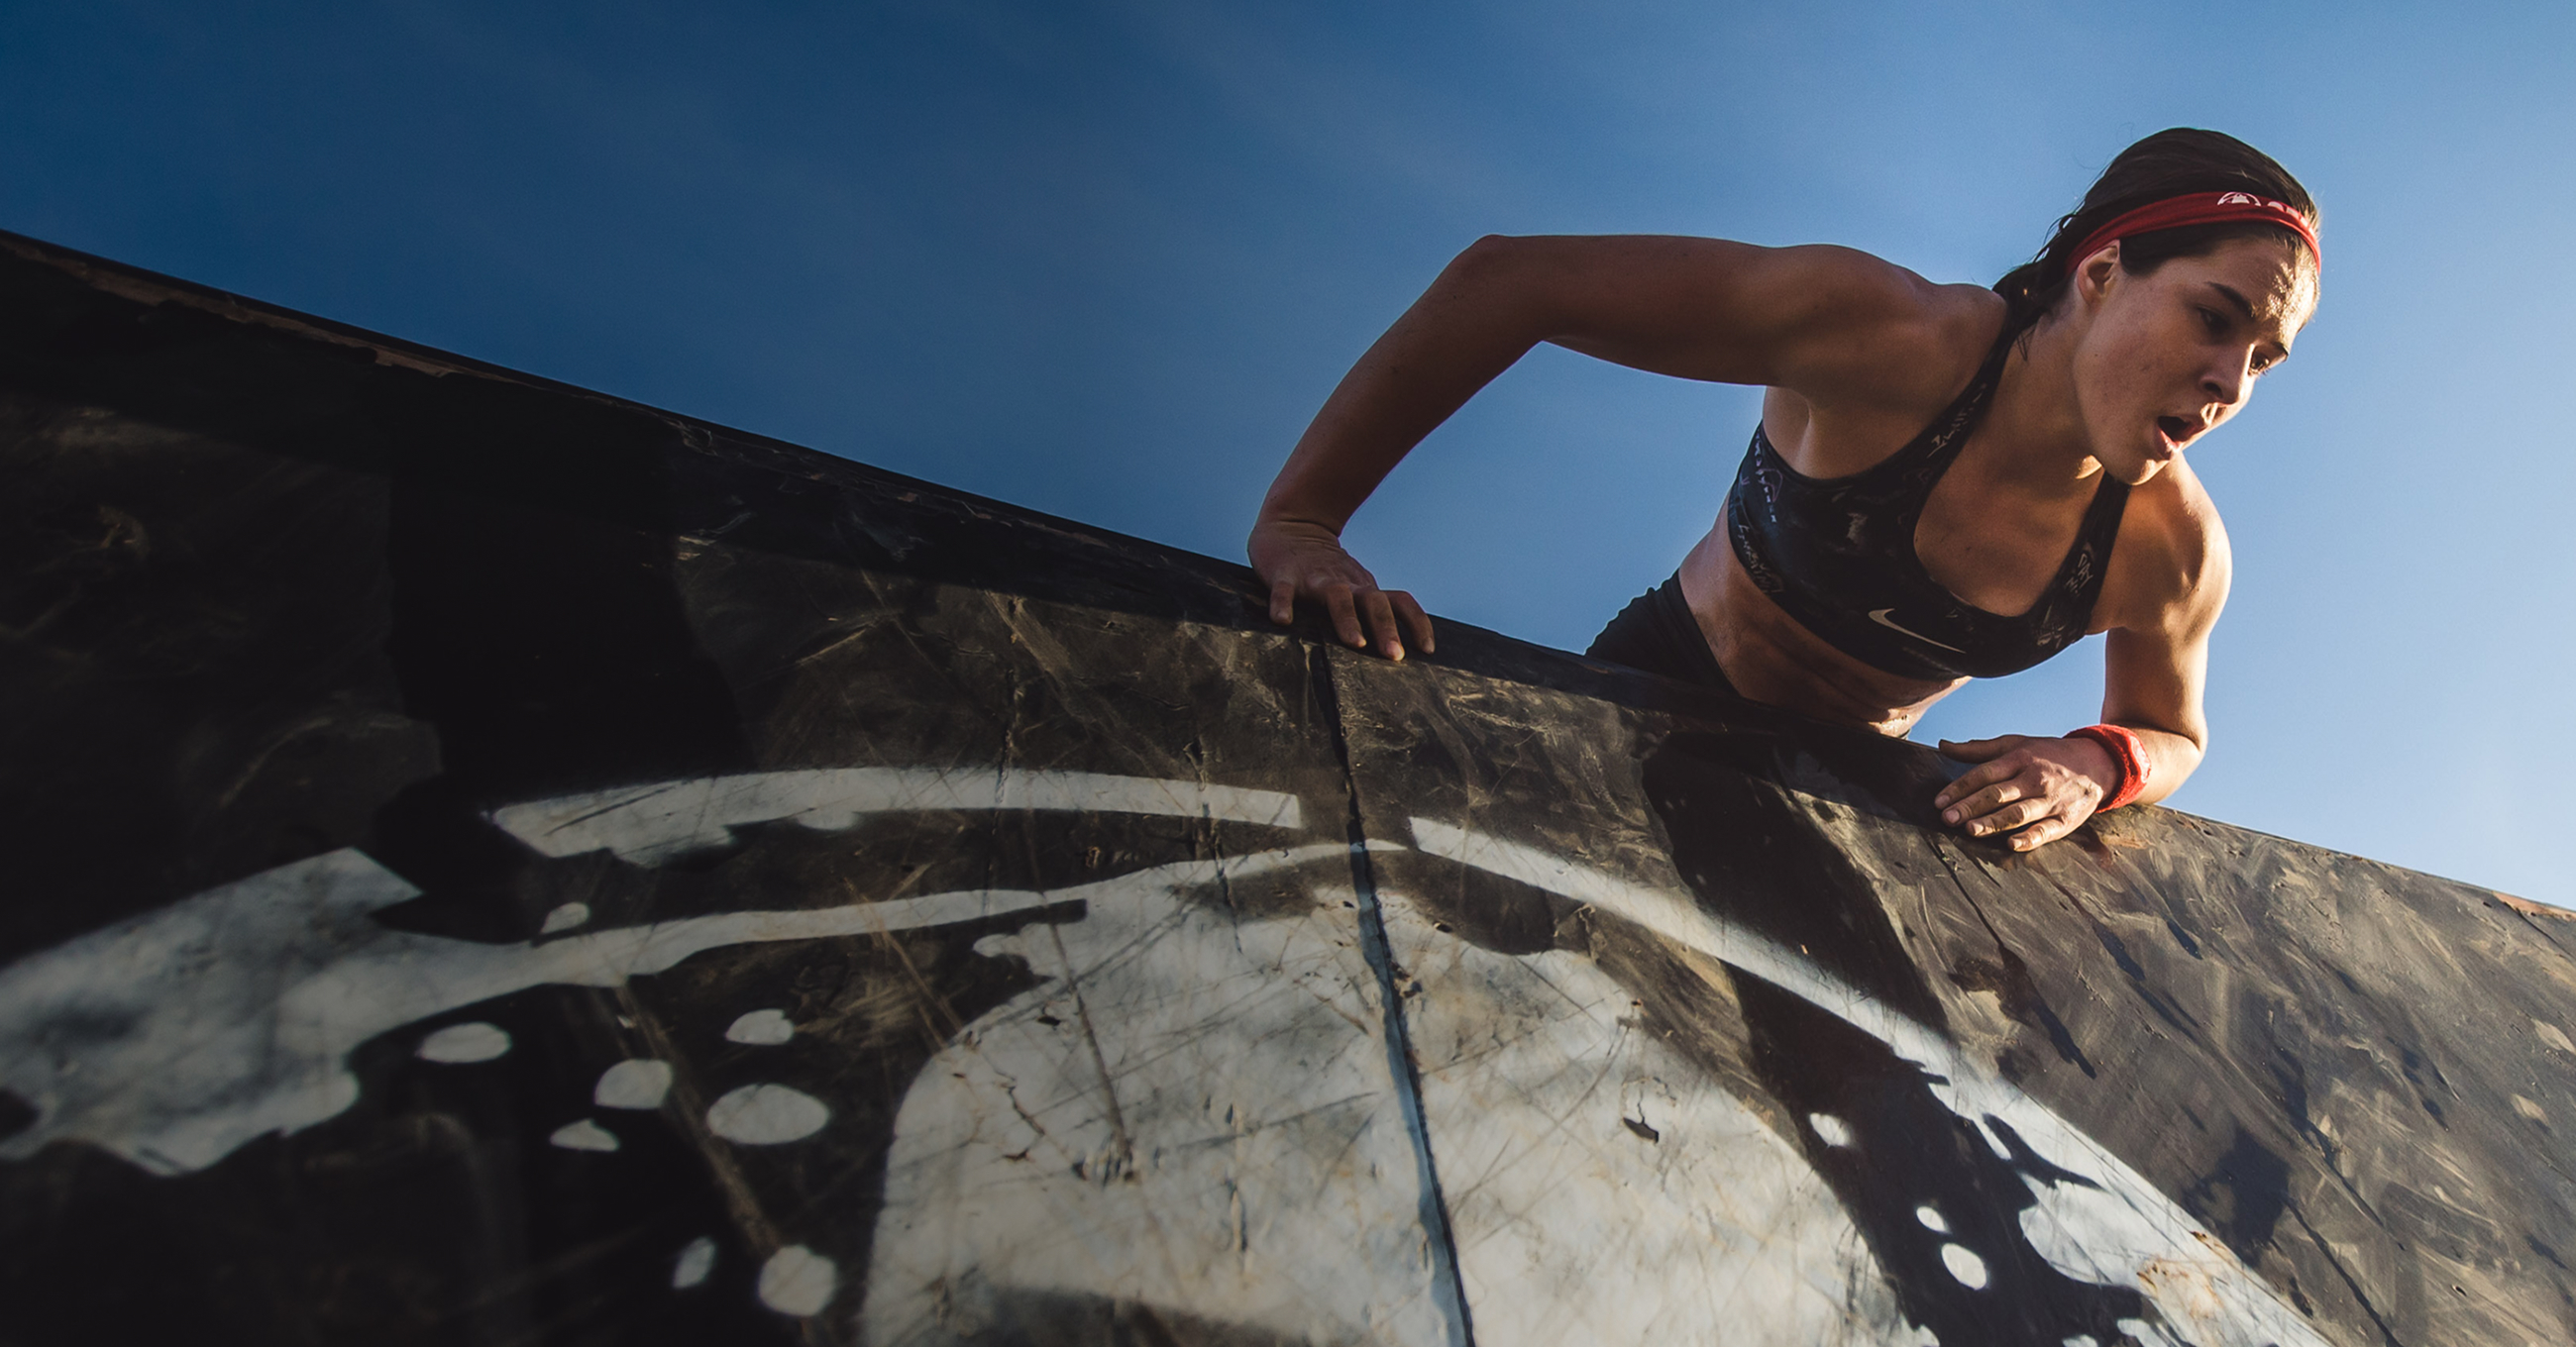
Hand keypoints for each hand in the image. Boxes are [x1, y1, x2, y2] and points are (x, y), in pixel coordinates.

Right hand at [1248, 517, 1433, 659]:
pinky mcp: (1284, 575)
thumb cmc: (1326, 568)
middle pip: (1372, 602)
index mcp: (1363, 588)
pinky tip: (1283, 621)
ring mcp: (1314, 579)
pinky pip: (1284, 590)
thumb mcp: (1355, 586)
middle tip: (1395, 655)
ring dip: (1347, 619)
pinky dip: (1283, 604)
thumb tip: (1398, 649)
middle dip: (1385, 628)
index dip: (1417, 623)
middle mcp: (1344, 583)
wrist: (1292, 525)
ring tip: (1355, 643)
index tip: (1426, 649)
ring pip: (1336, 597)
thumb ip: (1372, 610)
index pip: (1400, 602)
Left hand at [1932, 734, 2120, 851]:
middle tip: (1947, 818)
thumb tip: (1943, 746)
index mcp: (2019, 758)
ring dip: (1994, 822)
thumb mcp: (2016, 744)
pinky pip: (2046, 830)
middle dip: (1971, 807)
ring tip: (1971, 830)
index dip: (1960, 788)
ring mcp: (2051, 800)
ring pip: (2019, 813)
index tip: (1939, 802)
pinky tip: (2011, 844)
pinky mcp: (2066, 819)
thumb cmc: (2048, 754)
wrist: (2098, 763)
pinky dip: (2030, 838)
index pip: (1984, 774)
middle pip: (1998, 794)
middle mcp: (2034, 778)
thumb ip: (1979, 749)